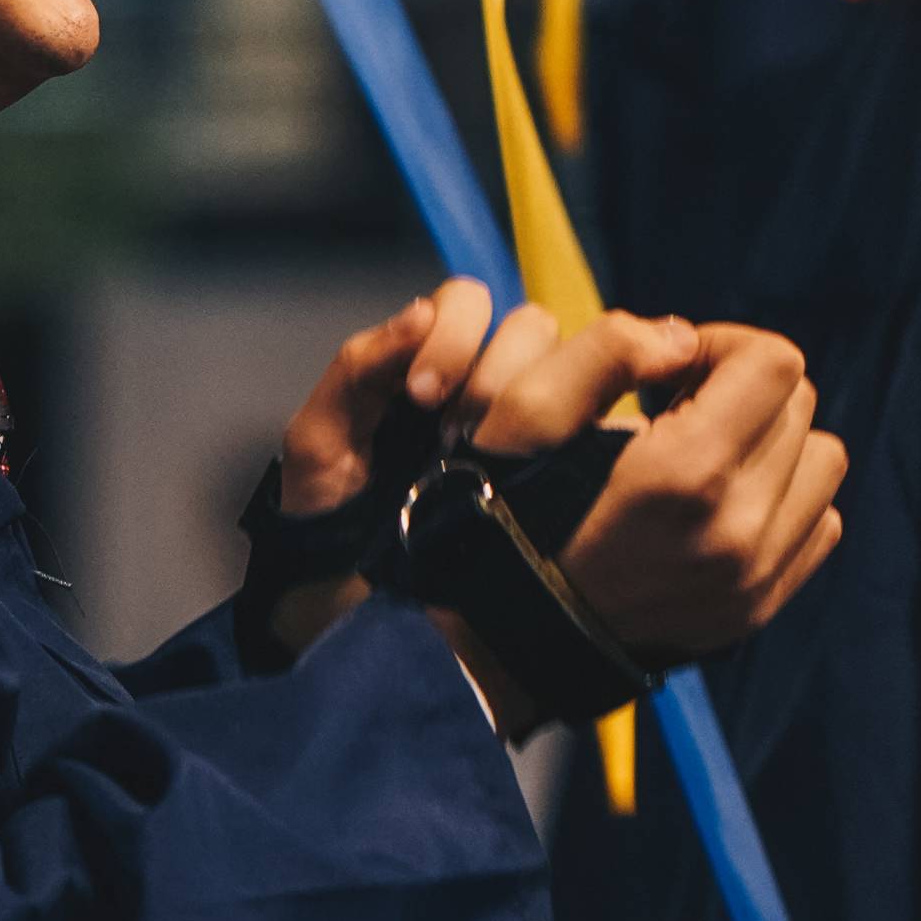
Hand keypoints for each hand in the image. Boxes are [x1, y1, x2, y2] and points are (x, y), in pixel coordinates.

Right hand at [273, 283, 843, 710]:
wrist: (506, 638)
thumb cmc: (510, 512)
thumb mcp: (526, 412)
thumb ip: (608, 349)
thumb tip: (687, 340)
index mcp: (685, 471)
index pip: (777, 363)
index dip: (725, 345)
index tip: (674, 372)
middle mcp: (737, 529)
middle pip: (800, 406)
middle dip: (743, 390)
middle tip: (679, 410)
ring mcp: (754, 578)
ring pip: (822, 461)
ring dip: (773, 442)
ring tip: (707, 453)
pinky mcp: (758, 609)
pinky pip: (819, 524)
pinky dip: (783, 501)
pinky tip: (721, 504)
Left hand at [277, 276, 585, 520]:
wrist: (353, 617)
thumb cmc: (331, 524)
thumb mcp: (320, 445)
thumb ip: (357, 368)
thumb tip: (422, 311)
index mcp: (427, 365)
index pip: (467, 303)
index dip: (454, 335)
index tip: (422, 396)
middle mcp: (487, 385)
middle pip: (531, 327)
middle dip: (494, 372)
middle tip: (457, 438)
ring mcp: (535, 429)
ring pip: (573, 368)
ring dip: (537, 405)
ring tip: (496, 465)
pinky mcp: (570, 473)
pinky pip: (600, 429)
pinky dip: (586, 432)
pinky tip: (545, 475)